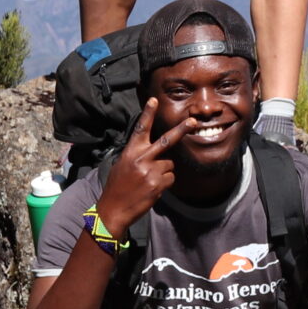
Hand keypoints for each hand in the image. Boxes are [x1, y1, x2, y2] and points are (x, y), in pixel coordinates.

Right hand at [96, 98, 188, 231]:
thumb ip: (137, 155)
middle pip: (166, 140)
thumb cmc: (117, 186)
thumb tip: (153, 150)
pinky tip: (152, 189)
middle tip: (193, 121)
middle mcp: (141, 158)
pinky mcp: (158, 184)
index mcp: (131, 151)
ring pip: (170, 164)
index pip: (140, 128)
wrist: (114, 209)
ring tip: (149, 181)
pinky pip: (170, 178)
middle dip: (182, 129)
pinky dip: (165, 183)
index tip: (154, 100)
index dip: (148, 113)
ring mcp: (151, 171)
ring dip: (164, 171)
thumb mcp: (122, 165)